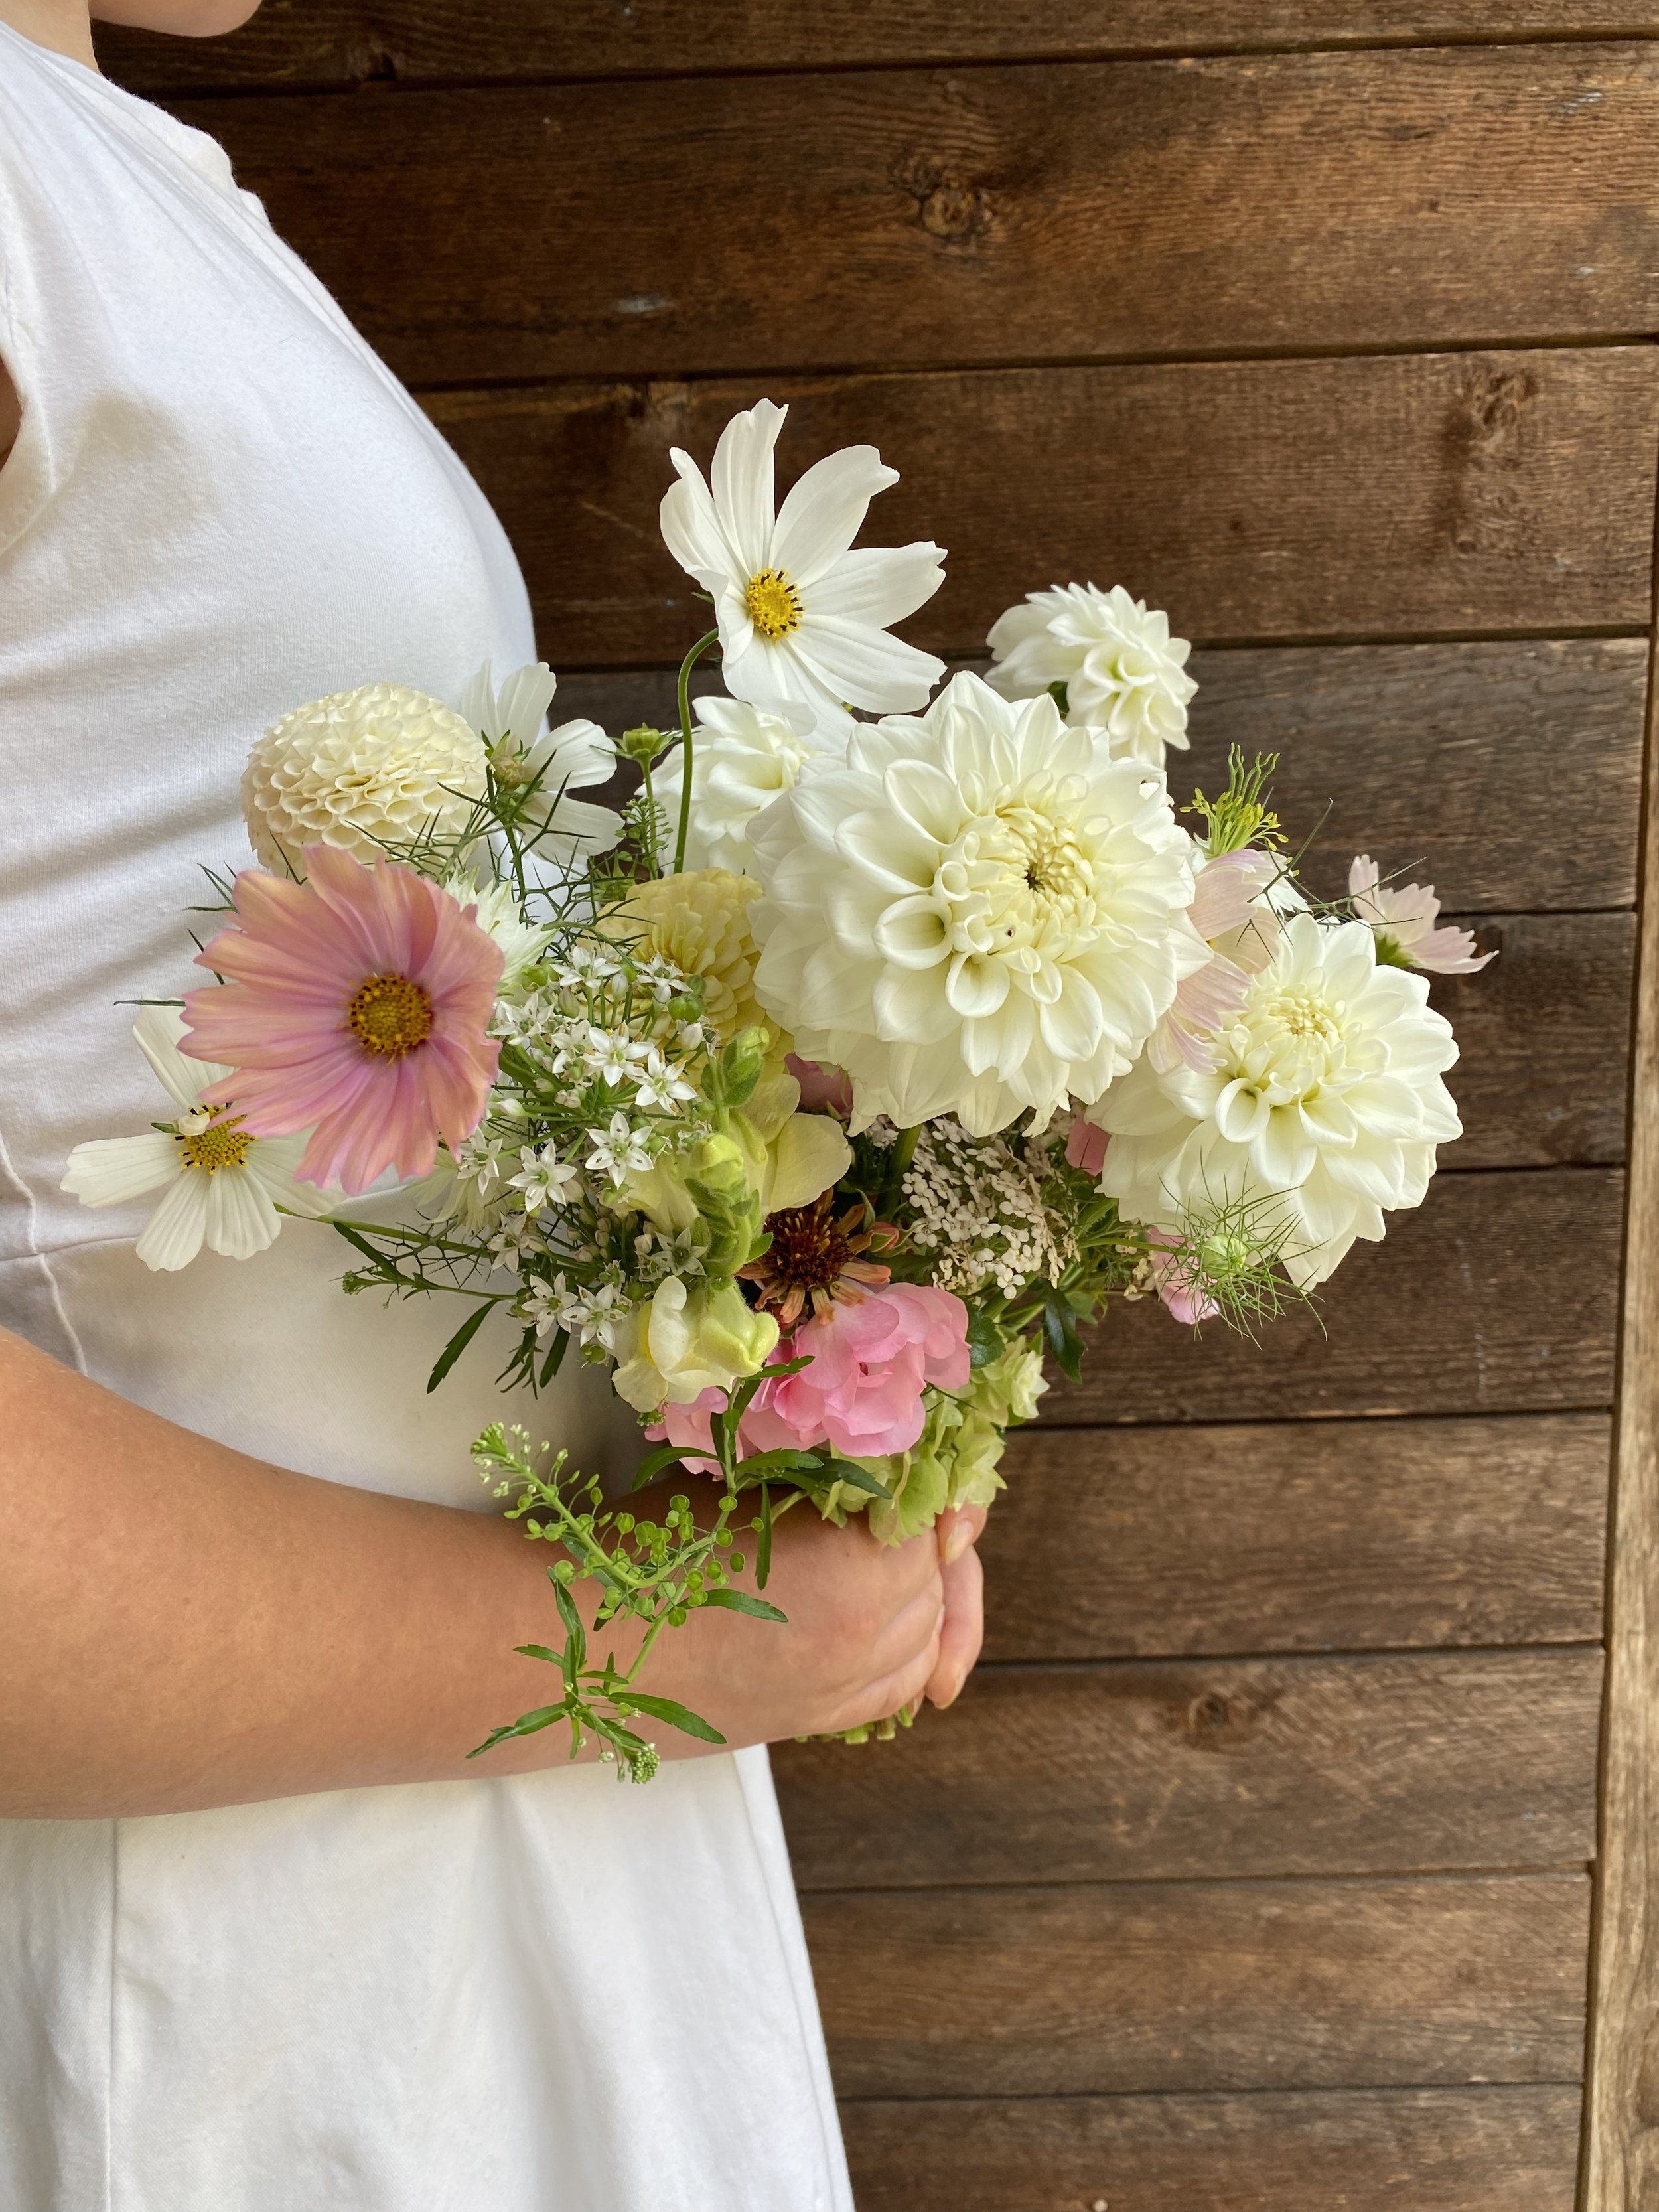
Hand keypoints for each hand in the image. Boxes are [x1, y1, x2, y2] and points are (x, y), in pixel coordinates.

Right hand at [630, 1483, 987, 1750]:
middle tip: (889, 1499)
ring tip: (889, 1558)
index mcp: (857, 1568)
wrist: (580, 1645)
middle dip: (922, 1538)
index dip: (921, 1481)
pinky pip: (894, 1689)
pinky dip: (908, 1655)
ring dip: (923, 1597)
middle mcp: (866, 1638)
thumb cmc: (651, 1548)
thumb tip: (878, 1455)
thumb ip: (826, 1474)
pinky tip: (889, 1627)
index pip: (929, 1517)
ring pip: (926, 1638)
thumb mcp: (746, 1482)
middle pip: (938, 1580)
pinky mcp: (812, 1722)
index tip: (903, 1459)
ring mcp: (842, 1688)